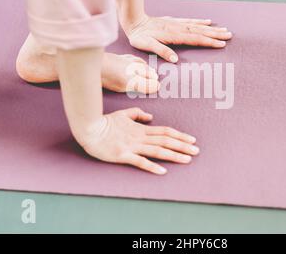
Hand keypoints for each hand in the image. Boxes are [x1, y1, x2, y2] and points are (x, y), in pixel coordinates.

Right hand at [81, 107, 198, 174]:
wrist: (89, 128)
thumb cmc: (104, 122)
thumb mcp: (123, 113)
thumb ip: (138, 114)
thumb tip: (151, 117)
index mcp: (140, 129)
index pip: (165, 131)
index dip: (180, 136)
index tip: (192, 140)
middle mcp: (139, 137)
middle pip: (165, 140)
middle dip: (182, 146)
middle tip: (197, 151)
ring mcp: (132, 146)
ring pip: (157, 150)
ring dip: (173, 155)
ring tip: (187, 160)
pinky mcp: (123, 155)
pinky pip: (140, 161)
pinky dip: (152, 166)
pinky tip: (163, 171)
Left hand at [124, 15, 231, 62]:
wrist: (134, 20)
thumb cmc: (139, 36)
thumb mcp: (147, 45)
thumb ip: (161, 51)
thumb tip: (175, 60)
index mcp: (174, 35)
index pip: (195, 39)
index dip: (209, 42)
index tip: (221, 44)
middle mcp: (178, 28)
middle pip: (201, 32)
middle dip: (216, 34)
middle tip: (230, 36)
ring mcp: (177, 24)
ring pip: (198, 26)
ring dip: (211, 28)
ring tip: (224, 29)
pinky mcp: (174, 21)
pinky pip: (190, 21)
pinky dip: (200, 21)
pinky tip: (208, 21)